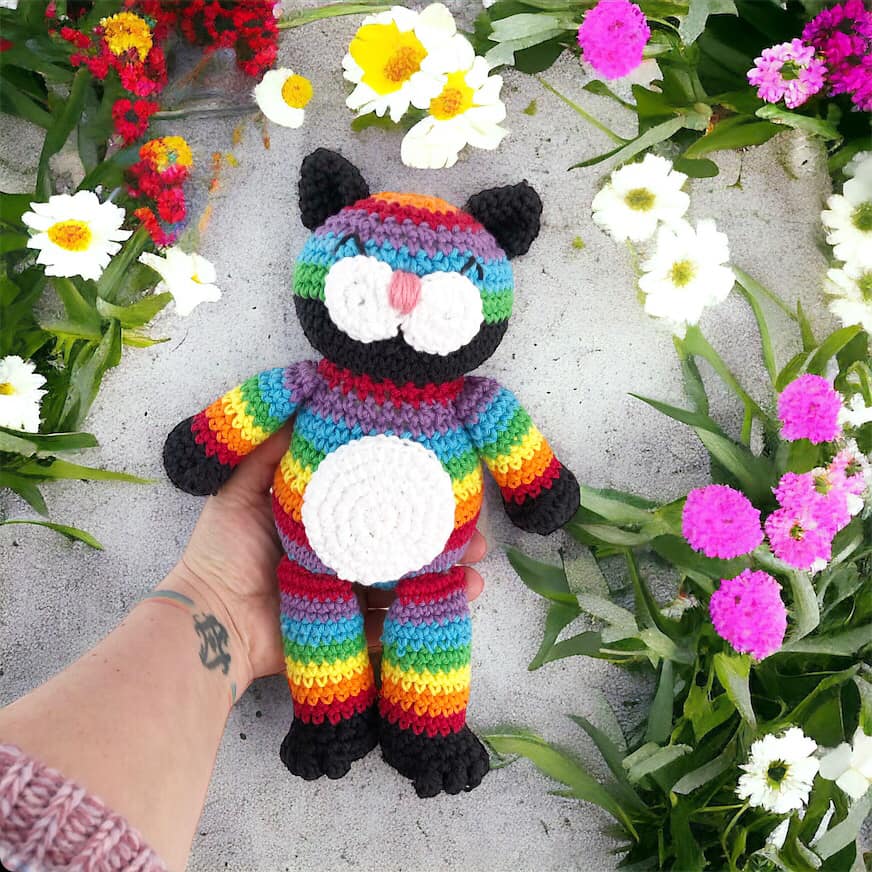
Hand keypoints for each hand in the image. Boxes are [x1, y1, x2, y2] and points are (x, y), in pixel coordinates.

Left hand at [165, 425, 486, 693]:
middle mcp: (341, 555)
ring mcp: (350, 595)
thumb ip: (269, 449)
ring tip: (476, 569)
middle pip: (400, 542)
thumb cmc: (224, 549)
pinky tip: (460, 598)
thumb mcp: (241, 487)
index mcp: (323, 521)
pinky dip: (428, 613)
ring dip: (445, 574)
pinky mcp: (352, 632)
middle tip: (476, 532)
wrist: (211, 622)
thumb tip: (305, 399)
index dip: (408, 492)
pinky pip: (397, 622)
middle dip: (441, 536)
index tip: (444, 477)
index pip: (374, 502)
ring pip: (407, 581)